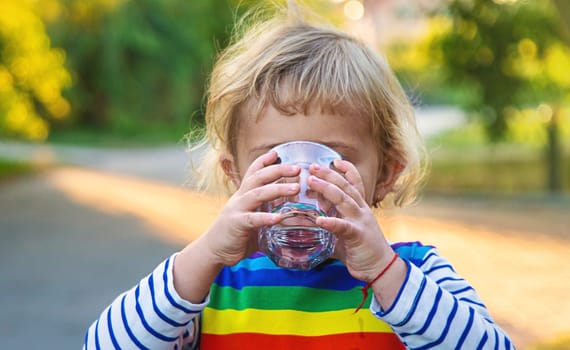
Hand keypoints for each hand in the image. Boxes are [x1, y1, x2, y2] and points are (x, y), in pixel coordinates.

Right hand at [202, 151, 300, 265]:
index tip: (278, 152)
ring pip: (257, 194)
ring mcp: (237, 210)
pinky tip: (278, 218)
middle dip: (278, 170)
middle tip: (297, 168)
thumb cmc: (236, 234)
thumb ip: (266, 213)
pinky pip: (252, 219)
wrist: (213, 250)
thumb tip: (290, 216)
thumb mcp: (251, 218)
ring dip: (277, 189)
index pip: (253, 172)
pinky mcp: (236, 225)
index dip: (264, 161)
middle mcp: (239, 198)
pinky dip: (265, 217)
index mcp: (243, 195)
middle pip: (258, 177)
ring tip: (295, 188)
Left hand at [307, 160, 394, 282]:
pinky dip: (331, 222)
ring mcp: (361, 221)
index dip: (346, 170)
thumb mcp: (345, 235)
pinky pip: (343, 226)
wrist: (381, 268)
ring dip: (327, 189)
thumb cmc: (361, 251)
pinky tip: (319, 219)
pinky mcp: (358, 236)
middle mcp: (362, 211)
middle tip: (312, 166)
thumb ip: (329, 229)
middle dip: (329, 174)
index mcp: (360, 208)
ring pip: (344, 200)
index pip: (355, 184)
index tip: (334, 160)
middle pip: (346, 187)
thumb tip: (309, 230)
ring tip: (311, 182)